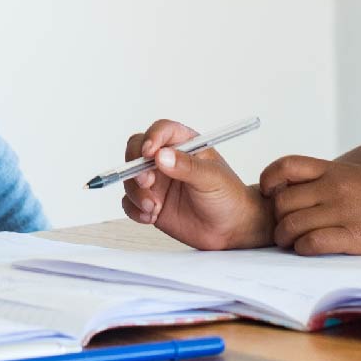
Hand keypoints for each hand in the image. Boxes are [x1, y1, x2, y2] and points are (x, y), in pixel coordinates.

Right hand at [120, 119, 271, 249]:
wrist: (231, 229)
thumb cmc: (228, 197)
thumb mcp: (212, 178)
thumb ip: (187, 166)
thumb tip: (162, 156)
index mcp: (184, 144)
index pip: (161, 131)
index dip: (151, 138)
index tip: (149, 153)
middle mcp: (166, 160)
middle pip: (136, 151)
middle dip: (135, 167)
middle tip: (146, 182)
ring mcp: (157, 182)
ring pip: (130, 178)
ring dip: (135, 192)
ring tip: (153, 207)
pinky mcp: (151, 202)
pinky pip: (130, 202)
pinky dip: (135, 209)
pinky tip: (150, 216)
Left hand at [259, 156, 360, 255]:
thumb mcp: (351, 175)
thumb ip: (320, 180)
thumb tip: (286, 190)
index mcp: (333, 170)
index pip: (285, 165)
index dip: (268, 179)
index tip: (268, 193)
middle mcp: (335, 187)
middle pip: (282, 201)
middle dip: (276, 218)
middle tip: (283, 228)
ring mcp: (343, 211)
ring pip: (292, 224)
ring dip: (285, 237)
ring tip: (291, 242)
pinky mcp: (353, 237)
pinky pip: (311, 243)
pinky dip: (302, 248)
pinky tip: (307, 248)